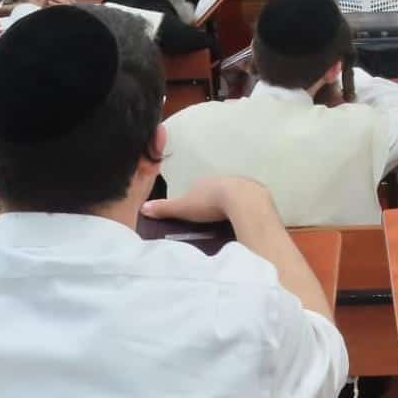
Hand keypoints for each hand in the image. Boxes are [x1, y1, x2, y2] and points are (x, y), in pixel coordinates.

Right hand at [141, 176, 269, 222]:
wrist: (242, 200)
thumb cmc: (210, 202)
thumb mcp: (183, 207)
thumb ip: (164, 208)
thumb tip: (143, 207)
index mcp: (203, 180)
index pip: (195, 189)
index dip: (193, 200)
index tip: (192, 213)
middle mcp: (222, 178)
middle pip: (213, 190)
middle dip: (211, 201)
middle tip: (208, 217)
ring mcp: (240, 183)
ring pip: (231, 194)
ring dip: (228, 204)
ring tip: (224, 219)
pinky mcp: (255, 192)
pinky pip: (246, 200)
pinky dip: (242, 207)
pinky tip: (240, 217)